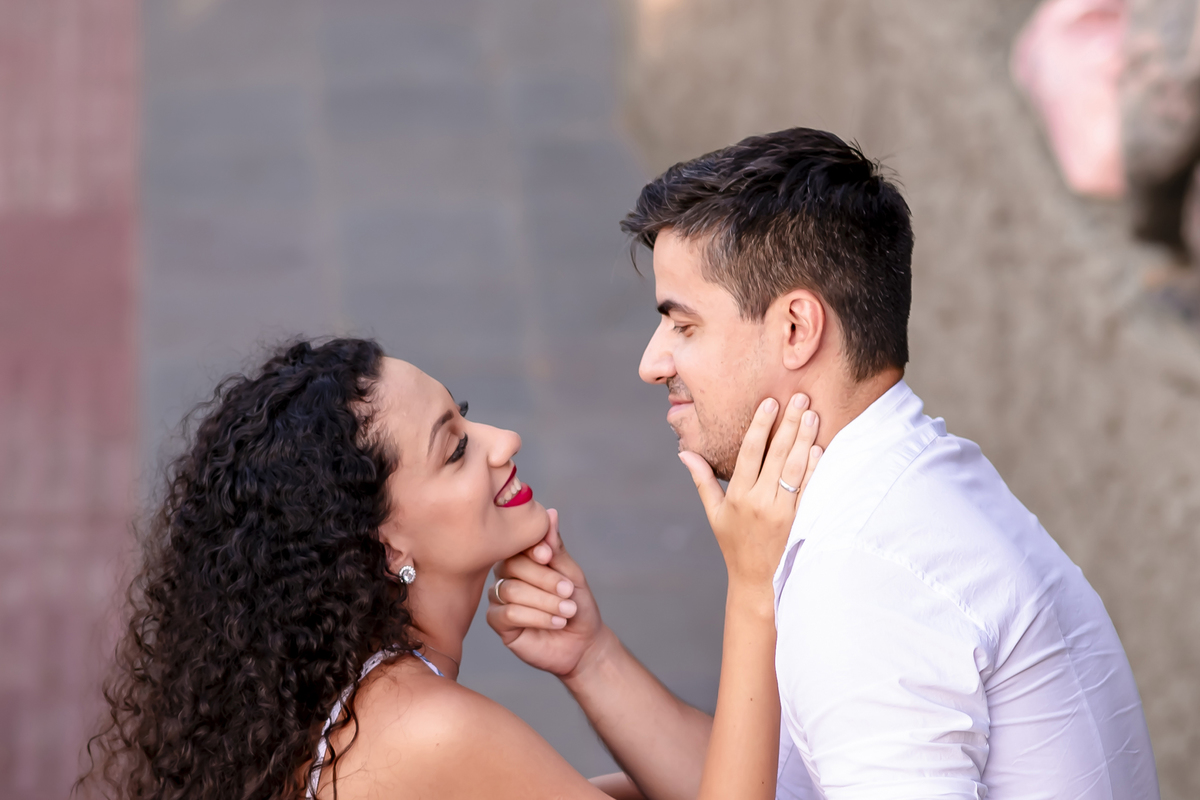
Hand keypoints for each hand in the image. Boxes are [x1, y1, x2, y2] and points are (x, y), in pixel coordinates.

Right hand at [486, 508, 606, 677]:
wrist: (583, 643)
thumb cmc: (577, 604)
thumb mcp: (571, 573)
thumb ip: (556, 547)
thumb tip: (551, 513)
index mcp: (522, 557)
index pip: (518, 543)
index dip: (532, 548)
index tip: (548, 557)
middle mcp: (506, 574)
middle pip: (512, 566)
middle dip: (545, 580)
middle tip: (569, 591)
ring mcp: (499, 597)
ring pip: (510, 591)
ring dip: (545, 601)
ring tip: (567, 611)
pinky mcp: (498, 622)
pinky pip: (507, 613)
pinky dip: (536, 617)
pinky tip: (556, 623)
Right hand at [679, 394, 820, 589]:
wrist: (757, 581)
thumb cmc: (734, 544)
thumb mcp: (714, 513)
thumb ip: (702, 480)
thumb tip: (684, 453)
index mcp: (738, 495)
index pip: (749, 452)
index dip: (760, 426)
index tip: (769, 403)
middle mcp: (759, 501)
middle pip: (776, 454)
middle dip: (788, 423)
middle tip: (798, 397)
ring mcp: (781, 511)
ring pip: (795, 468)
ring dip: (804, 439)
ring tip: (811, 413)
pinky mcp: (799, 520)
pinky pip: (809, 489)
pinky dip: (815, 468)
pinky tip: (820, 448)